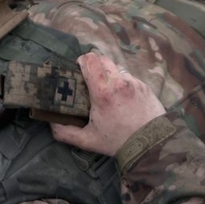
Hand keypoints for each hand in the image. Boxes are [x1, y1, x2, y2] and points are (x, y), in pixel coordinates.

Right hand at [51, 52, 165, 156]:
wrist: (152, 144)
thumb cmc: (118, 141)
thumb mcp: (88, 140)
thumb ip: (65, 132)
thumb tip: (52, 123)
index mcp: (103, 91)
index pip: (90, 60)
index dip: (82, 61)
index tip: (78, 69)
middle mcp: (119, 82)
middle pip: (103, 59)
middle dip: (94, 65)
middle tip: (89, 79)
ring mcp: (134, 82)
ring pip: (117, 68)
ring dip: (109, 74)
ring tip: (106, 90)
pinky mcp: (145, 86)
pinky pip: (129, 78)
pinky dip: (122, 83)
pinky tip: (122, 99)